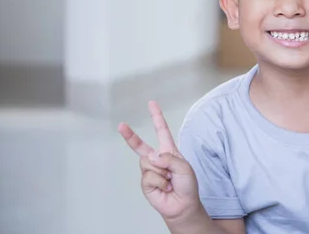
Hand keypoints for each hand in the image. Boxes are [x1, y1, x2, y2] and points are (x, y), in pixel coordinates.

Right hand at [118, 101, 199, 220]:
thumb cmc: (187, 185)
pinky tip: (165, 187)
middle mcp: (157, 159)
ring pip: (148, 162)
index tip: (151, 103)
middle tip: (121, 125)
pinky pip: (148, 175)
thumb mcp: (184, 167)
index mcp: (169, 151)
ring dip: (162, 172)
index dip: (157, 116)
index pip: (162, 131)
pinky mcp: (145, 182)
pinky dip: (159, 181)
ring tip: (169, 180)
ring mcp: (150, 170)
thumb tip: (151, 156)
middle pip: (140, 145)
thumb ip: (169, 158)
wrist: (183, 205)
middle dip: (130, 135)